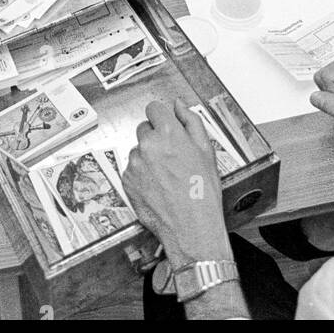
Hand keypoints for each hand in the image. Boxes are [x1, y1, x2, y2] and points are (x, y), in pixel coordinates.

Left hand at [122, 100, 231, 266]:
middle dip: (156, 137)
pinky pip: (132, 169)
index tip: (166, 126)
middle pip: (144, 128)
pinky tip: (157, 185)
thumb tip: (179, 105)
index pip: (154, 108)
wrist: (191, 227)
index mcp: (168, 132)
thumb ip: (191, 121)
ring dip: (148, 157)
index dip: (162, 117)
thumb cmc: (201, 191)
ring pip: (138, 150)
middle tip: (171, 156)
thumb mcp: (206, 150)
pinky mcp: (127, 181)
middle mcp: (148, 144)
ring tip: (166, 175)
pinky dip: (141, 174)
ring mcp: (135, 163)